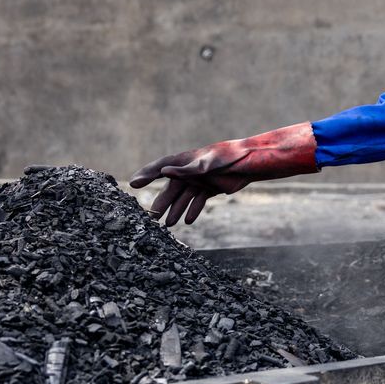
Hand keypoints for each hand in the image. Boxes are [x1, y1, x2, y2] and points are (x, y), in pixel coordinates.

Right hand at [130, 123, 317, 225]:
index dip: (146, 174)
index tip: (133, 183)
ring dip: (176, 210)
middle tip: (150, 218)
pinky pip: (198, 200)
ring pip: (184, 197)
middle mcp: (190, 170)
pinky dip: (193, 210)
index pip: (160, 167)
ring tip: (167, 225)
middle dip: (161, 202)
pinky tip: (189, 221)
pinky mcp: (211, 187)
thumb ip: (187, 169)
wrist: (251, 163)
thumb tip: (165, 171)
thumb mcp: (207, 164)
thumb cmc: (229, 158)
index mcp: (185, 161)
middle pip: (171, 188)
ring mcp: (200, 180)